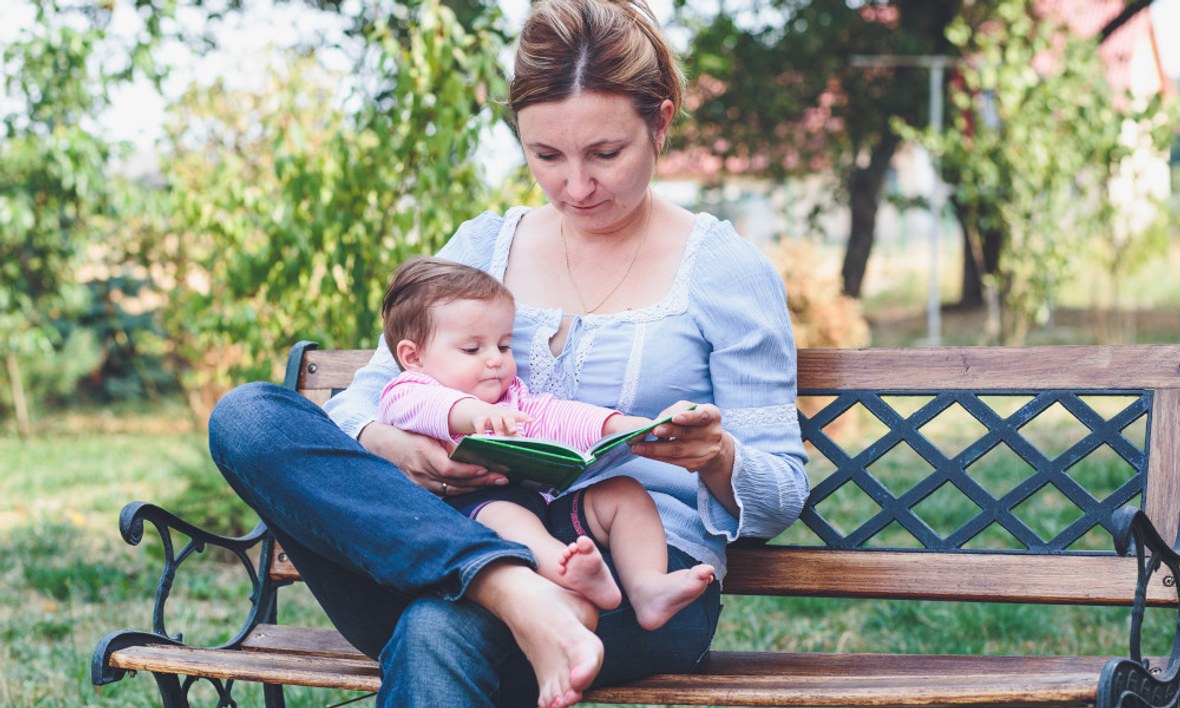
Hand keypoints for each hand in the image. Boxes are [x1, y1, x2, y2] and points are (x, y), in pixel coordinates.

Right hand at [358, 421, 507, 495]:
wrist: (384, 445)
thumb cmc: (410, 434)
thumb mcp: (427, 433)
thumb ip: (446, 442)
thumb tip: (473, 447)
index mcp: (423, 452)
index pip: (448, 467)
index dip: (468, 471)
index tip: (486, 468)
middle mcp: (420, 470)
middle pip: (454, 481)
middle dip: (480, 480)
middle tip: (502, 477)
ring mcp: (419, 482)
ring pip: (451, 489)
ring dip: (475, 487)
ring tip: (496, 482)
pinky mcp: (420, 488)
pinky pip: (444, 493)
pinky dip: (462, 490)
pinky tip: (477, 488)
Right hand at [470, 408, 532, 435]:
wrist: (478, 412)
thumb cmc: (498, 421)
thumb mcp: (506, 427)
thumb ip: (515, 435)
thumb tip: (525, 446)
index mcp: (509, 416)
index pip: (519, 415)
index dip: (525, 417)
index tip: (531, 421)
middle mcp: (501, 414)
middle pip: (508, 417)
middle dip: (511, 423)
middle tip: (514, 430)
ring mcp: (490, 415)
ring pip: (495, 419)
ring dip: (498, 428)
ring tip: (499, 436)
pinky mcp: (479, 418)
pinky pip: (480, 424)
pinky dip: (481, 430)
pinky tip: (482, 437)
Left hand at [631, 402, 737, 514]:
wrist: (714, 446)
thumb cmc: (696, 421)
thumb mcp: (692, 410)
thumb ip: (677, 410)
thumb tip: (657, 421)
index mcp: (712, 416)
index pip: (702, 415)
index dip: (688, 417)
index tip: (674, 418)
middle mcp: (712, 434)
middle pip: (686, 434)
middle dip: (668, 432)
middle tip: (653, 430)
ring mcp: (705, 452)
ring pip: (677, 450)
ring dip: (655, 449)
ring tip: (637, 446)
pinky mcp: (696, 464)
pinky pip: (674, 461)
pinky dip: (657, 456)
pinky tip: (644, 453)